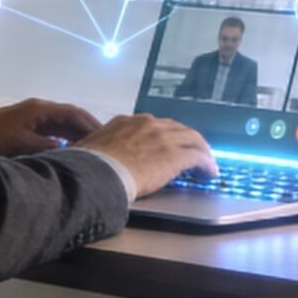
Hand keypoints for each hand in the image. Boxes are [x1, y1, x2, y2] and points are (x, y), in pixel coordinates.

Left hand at [0, 99, 101, 156]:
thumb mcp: (21, 144)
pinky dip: (65, 138)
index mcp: (39, 109)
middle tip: (105, 142)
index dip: (89, 122)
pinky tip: (73, 149)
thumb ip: (46, 145)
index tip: (105, 134)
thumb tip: (69, 149)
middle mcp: (39, 110)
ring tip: (93, 148)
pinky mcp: (28, 127)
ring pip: (62, 124)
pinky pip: (52, 130)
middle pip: (69, 116)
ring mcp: (33, 117)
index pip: (72, 112)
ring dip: (77, 133)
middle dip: (87, 128)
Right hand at [74, 114, 216, 195]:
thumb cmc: (87, 166)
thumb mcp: (91, 149)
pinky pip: (198, 157)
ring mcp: (163, 138)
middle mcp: (147, 124)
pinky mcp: (175, 156)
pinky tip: (210, 173)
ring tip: (206, 162)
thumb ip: (100, 150)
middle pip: (176, 128)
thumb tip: (92, 159)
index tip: (167, 144)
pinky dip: (207, 164)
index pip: (153, 125)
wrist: (96, 174)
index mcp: (126, 123)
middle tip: (192, 151)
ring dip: (201, 150)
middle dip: (186, 139)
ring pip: (192, 139)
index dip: (164, 135)